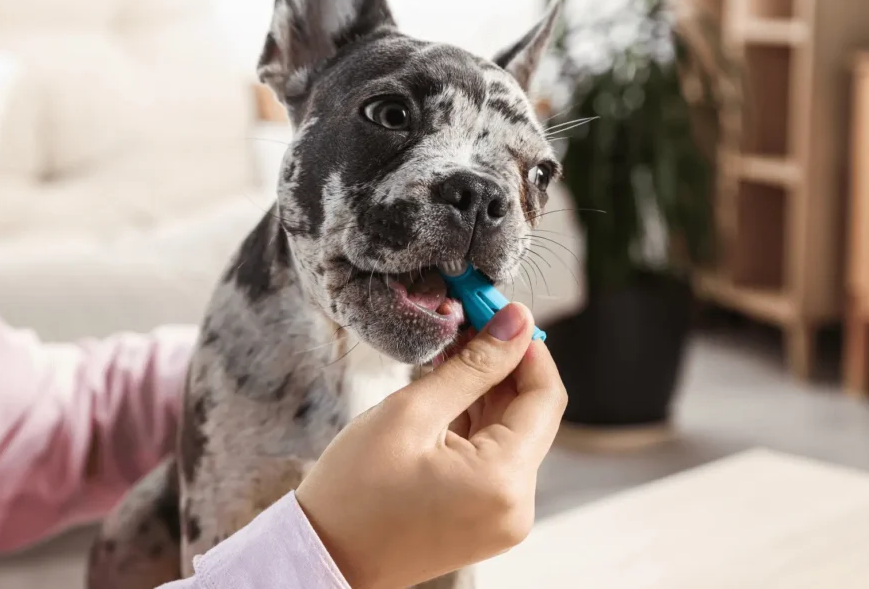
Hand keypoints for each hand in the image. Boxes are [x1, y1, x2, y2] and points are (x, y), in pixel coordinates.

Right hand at [295, 303, 566, 588]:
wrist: (324, 557)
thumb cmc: (354, 491)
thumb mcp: (412, 412)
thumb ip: (473, 365)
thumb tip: (516, 321)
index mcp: (503, 481)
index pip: (545, 396)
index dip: (526, 347)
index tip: (499, 311)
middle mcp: (517, 506)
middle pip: (532, 414)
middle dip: (505, 364)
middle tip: (470, 322)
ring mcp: (504, 518)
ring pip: (513, 433)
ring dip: (489, 391)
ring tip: (450, 353)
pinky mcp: (487, 519)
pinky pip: (497, 458)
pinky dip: (478, 422)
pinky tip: (449, 392)